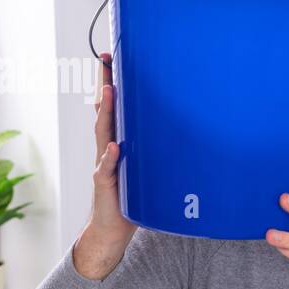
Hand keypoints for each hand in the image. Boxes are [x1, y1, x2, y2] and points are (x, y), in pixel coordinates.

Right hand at [74, 52, 136, 279]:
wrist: (112, 230)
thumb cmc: (132, 198)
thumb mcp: (148, 169)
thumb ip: (157, 150)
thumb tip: (185, 130)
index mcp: (119, 143)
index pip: (115, 108)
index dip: (113, 83)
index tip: (113, 58)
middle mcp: (108, 149)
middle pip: (105, 112)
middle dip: (105, 86)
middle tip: (106, 61)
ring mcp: (104, 165)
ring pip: (103, 134)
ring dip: (106, 113)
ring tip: (109, 91)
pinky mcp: (105, 185)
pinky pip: (106, 170)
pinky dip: (109, 158)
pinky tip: (114, 148)